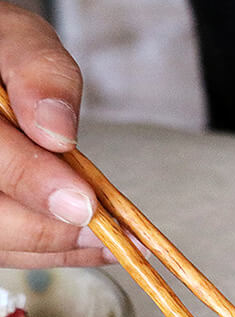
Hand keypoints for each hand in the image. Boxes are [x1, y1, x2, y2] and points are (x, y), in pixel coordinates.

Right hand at [0, 2, 111, 267]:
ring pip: (4, 244)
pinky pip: (9, 251)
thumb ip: (39, 71)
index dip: (34, 182)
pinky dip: (55, 252)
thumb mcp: (16, 38)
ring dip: (62, 249)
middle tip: (113, 231)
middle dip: (56, 229)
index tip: (85, 201)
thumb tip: (57, 130)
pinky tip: (93, 245)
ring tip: (117, 244)